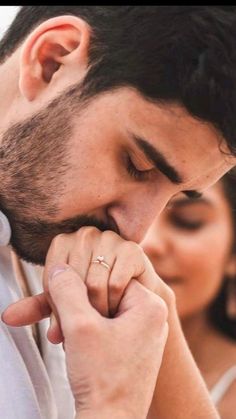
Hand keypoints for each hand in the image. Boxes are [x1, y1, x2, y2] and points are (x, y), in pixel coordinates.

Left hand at [2, 227, 173, 341]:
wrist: (136, 298)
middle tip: (86, 325)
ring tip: (101, 320)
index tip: (67, 321)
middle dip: (78, 311)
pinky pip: (115, 283)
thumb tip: (7, 317)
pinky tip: (118, 308)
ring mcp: (109, 238)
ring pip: (93, 284)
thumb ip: (39, 306)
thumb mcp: (65, 304)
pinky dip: (115, 302)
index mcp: (64, 241)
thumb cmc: (97, 298)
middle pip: (72, 282)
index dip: (58, 305)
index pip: (52, 278)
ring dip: (97, 310)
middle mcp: (85, 234)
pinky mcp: (131, 248)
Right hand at [47, 264, 167, 418]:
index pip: (108, 275)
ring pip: (103, 311)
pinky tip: (81, 351)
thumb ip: (67, 290)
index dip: (83, 291)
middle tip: (72, 329)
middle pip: (105, 293)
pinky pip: (107, 328)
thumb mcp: (79, 326)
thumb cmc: (103, 379)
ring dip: (81, 323)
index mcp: (150, 304)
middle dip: (81, 310)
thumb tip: (60, 268)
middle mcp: (152, 317)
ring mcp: (144, 334)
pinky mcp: (133, 348)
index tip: (75, 313)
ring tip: (76, 344)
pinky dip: (88, 335)